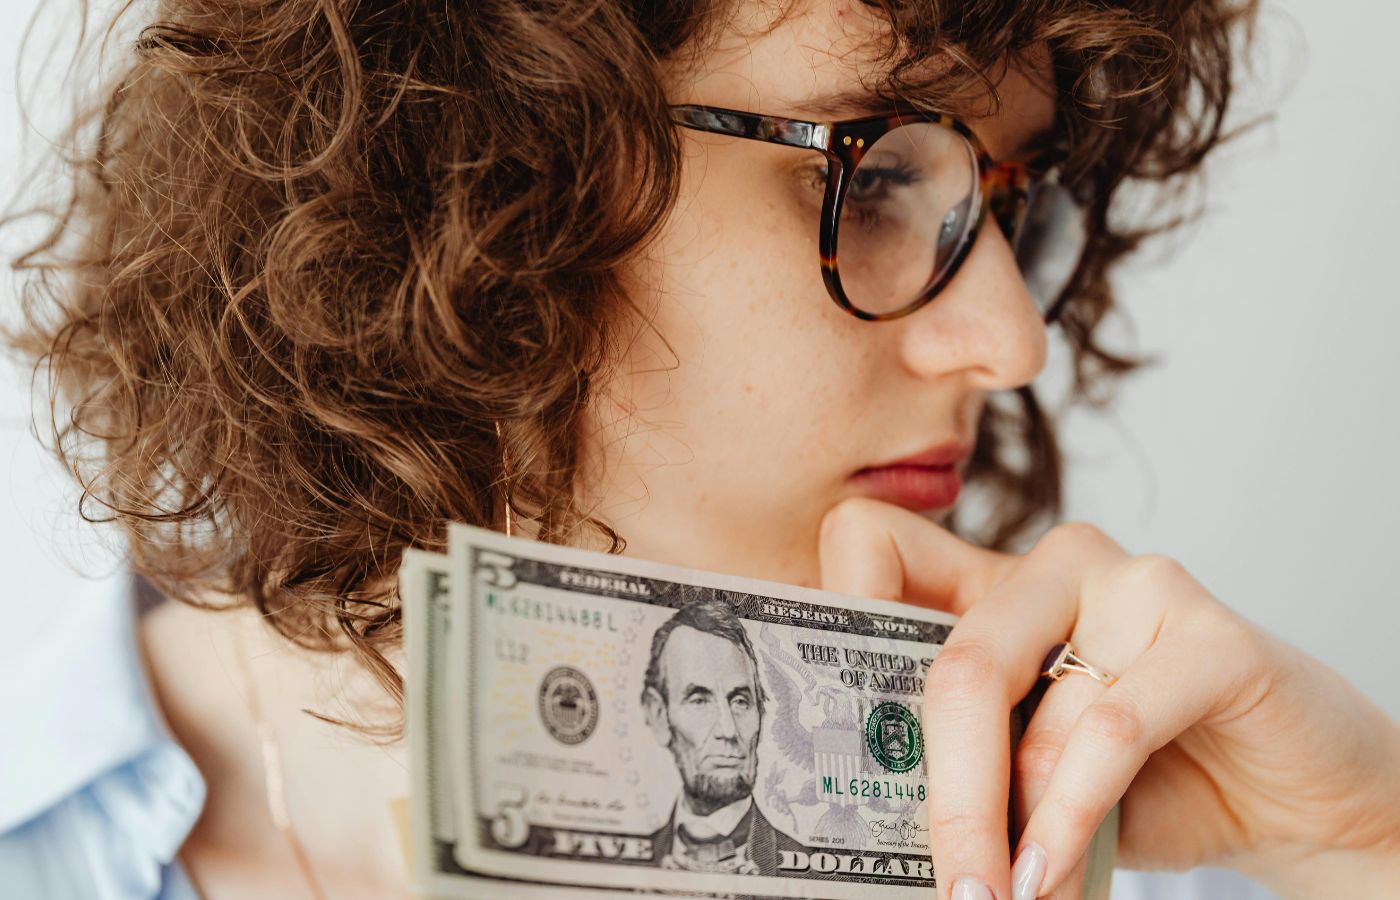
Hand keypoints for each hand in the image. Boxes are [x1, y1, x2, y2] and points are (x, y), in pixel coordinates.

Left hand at [816, 498, 1399, 899]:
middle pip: (942, 654)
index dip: (828, 615)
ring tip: (997, 896)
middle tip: (941, 883)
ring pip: (1008, 687)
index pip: (871, 547)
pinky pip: (1106, 725)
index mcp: (990, 584)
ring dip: (998, 819)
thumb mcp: (1029, 770)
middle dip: (930, 791)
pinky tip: (1051, 873)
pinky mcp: (1209, 631)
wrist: (1293, 792)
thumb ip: (965, 762)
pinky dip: (1068, 814)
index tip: (820, 730)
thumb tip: (858, 825)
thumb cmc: (1147, 778)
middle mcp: (1051, 566)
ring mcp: (1130, 582)